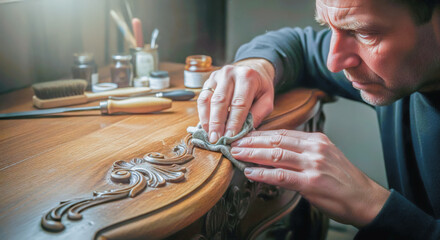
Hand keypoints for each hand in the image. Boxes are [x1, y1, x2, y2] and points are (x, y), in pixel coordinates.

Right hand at [197, 58, 274, 142]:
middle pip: (220, 101)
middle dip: (217, 123)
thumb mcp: (267, 99)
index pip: (239, 103)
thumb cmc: (260, 87)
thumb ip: (258, 114)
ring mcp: (217, 76)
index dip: (234, 122)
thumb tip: (244, 131)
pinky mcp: (208, 81)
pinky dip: (202, 114)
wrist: (253, 69)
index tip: (230, 137)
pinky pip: (202, 98)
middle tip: (216, 139)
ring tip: (209, 135)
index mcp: (247, 77)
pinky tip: (206, 126)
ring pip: (208, 99)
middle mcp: (230, 73)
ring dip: (207, 120)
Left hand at [230, 129, 389, 226]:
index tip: (245, 136)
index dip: (260, 134)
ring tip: (237, 154)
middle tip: (234, 142)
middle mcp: (314, 148)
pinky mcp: (311, 183)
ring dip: (253, 154)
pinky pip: (281, 176)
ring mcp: (313, 165)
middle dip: (252, 142)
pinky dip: (263, 174)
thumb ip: (303, 150)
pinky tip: (250, 173)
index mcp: (317, 140)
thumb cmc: (343, 180)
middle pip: (276, 141)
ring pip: (276, 155)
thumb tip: (276, 149)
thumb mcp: (325, 156)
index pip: (282, 133)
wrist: (364, 199)